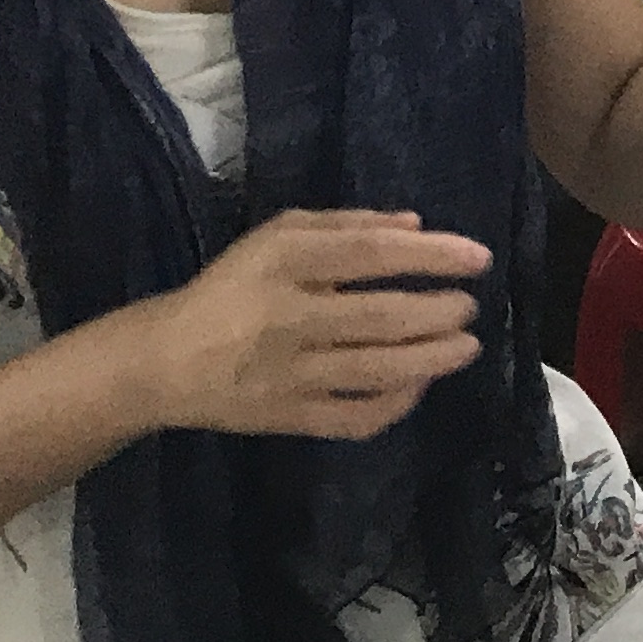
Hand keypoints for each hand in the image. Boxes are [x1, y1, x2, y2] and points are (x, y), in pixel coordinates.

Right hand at [137, 209, 489, 440]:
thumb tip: (414, 224)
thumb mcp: (277, 237)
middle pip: (380, 316)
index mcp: (284, 261)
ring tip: (466, 346)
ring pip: (375, 369)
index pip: (370, 254)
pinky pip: (353, 417)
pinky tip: (418, 386)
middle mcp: (289, 316)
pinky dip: (394, 405)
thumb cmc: (231, 287)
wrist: (164, 361)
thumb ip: (346, 225)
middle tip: (469, 306)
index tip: (478, 258)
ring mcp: (289, 373)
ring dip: (432, 358)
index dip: (431, 255)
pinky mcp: (288, 417)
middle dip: (439, 311)